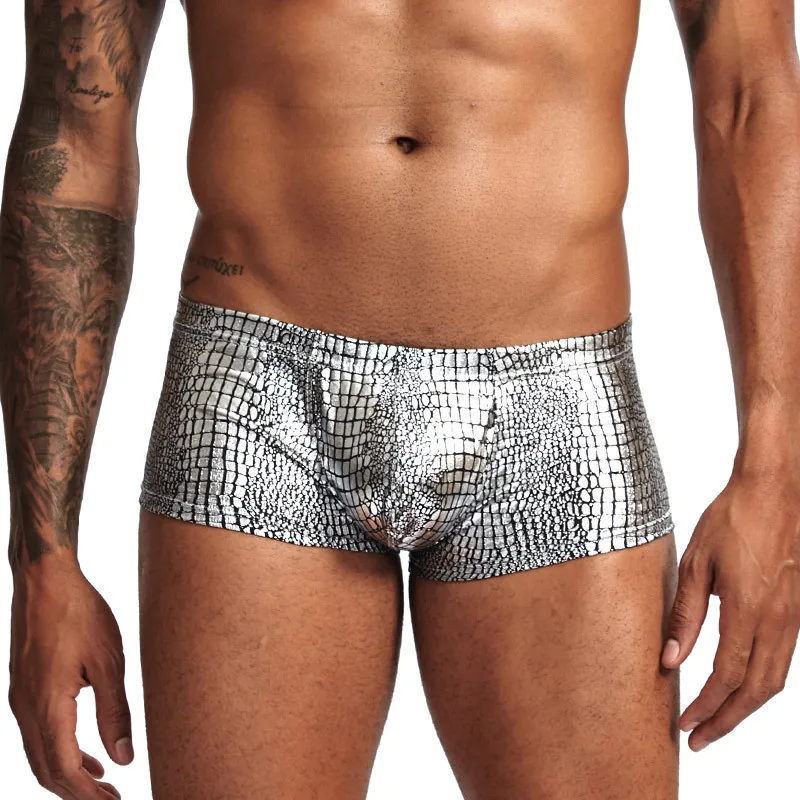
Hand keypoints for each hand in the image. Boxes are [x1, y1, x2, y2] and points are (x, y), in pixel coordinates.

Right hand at [8, 556, 132, 797]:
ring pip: (40, 755)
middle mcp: (26, 709)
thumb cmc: (80, 613)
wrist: (45, 580)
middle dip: (77, 793)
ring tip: (102, 783)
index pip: (64, 769)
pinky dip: (60, 752)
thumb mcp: (109, 661)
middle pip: (47, 770)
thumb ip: (115, 711)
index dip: (88, 795)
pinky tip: (86, 752)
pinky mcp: (24, 688)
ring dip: (68, 775)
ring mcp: (20, 699)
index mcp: (48, 705)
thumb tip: (123, 757)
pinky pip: (38, 734)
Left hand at [660, 465, 799, 750]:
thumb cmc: (732, 518)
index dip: (706, 706)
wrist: (775, 488)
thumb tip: (670, 659)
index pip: (726, 677)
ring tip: (718, 720)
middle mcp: (776, 620)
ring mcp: (792, 615)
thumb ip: (685, 615)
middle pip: (756, 690)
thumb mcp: (696, 563)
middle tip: (700, 737)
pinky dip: (764, 682)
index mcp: (747, 610)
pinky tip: (743, 684)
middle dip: (727, 720)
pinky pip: (784, 658)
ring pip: (775, 679)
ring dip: (747, 706)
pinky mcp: (797, 608)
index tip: (686, 724)